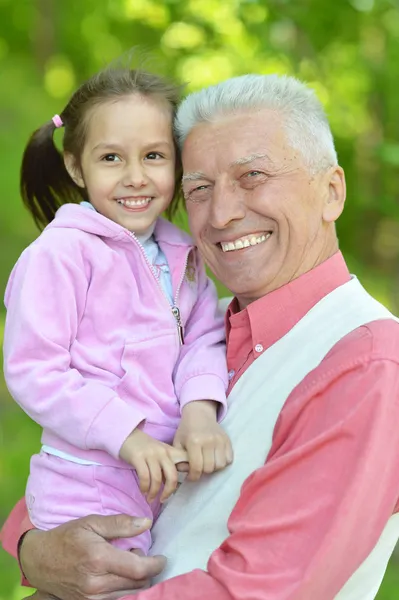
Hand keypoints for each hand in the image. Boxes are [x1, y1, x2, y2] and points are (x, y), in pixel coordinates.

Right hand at [19, 514, 165, 599]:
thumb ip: (120, 524)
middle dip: (146, 570)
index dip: (156, 564)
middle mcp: (97, 584)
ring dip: (135, 580)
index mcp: (99, 560)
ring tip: (125, 563)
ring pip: (129, 594)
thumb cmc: (67, 537)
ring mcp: (92, 599)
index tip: (162, 558)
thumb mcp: (92, 523)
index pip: (139, 569)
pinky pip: (117, 599)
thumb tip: (146, 523)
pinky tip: (118, 575)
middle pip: (138, 584)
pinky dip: (124, 588)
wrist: (40, 561)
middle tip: (137, 554)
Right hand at [119, 429, 188, 501]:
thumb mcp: (160, 454)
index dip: (190, 474)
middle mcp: (163, 452)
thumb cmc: (145, 448)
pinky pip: (144, 477)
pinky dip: (144, 487)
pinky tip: (143, 490)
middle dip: (168, 491)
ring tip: (150, 498)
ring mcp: (150, 454)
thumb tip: (172, 486)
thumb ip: (167, 467)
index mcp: (171, 452)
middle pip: (172, 476)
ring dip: (153, 492)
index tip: (182, 488)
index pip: (185, 462)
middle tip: (163, 499)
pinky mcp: (138, 457)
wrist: (127, 435)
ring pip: (157, 479)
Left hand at [173, 400, 232, 480]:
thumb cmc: (187, 430)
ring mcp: (219, 440)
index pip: (196, 467)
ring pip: (220, 465)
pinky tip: (215, 458)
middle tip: (199, 468)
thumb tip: (186, 472)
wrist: (200, 413)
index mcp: (194, 442)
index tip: (191, 476)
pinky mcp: (227, 440)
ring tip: (208, 463)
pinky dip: (223, 462)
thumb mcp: (178, 443)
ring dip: (214, 468)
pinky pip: (229, 459)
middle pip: (209, 468)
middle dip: (203, 472)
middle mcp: (208, 441)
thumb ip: (179, 459)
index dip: (193, 476)